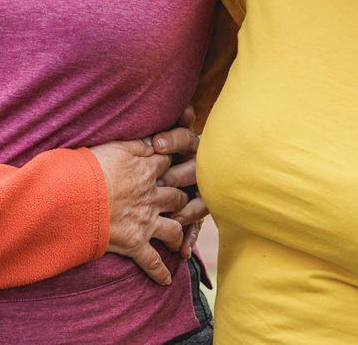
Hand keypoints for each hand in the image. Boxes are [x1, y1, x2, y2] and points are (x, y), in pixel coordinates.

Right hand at [90, 139, 187, 285]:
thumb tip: (153, 140)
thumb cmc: (89, 167)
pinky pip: (152, 262)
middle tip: (184, 202)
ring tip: (180, 240)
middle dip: (183, 199)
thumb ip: (136, 144)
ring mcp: (146, 221)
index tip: (173, 164)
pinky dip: (160, 273)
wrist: (74, 195)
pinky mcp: (135, 243)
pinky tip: (166, 280)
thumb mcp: (114, 145)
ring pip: (174, 229)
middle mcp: (151, 196)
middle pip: (177, 197)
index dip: (172, 163)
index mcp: (146, 170)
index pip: (168, 165)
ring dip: (179, 234)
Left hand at [151, 106, 208, 259]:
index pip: (186, 138)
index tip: (155, 143)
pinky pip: (196, 225)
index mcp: (192, 144)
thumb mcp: (166, 136)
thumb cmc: (166, 148)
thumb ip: (175, 125)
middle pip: (194, 170)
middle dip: (178, 176)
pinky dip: (189, 237)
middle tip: (163, 181)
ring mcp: (203, 190)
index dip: (172, 140)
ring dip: (186, 209)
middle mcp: (201, 167)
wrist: (183, 169)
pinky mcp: (199, 211)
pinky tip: (181, 249)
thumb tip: (186, 109)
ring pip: (199, 201)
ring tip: (173, 215)